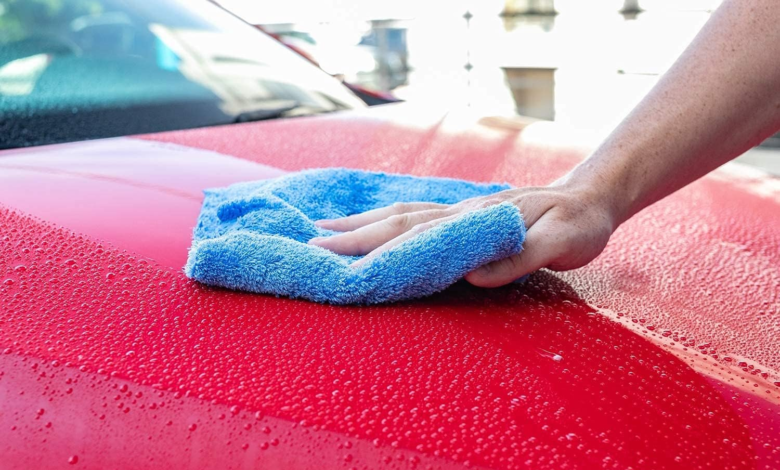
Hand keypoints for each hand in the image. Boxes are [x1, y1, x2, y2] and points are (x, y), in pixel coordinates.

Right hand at [308, 182, 619, 286]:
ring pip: (401, 215)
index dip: (373, 245)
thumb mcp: (562, 243)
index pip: (414, 235)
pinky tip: (373, 223)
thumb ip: (519, 258)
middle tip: (309, 244)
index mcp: (474, 222)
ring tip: (323, 228)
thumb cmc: (577, 224)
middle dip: (351, 234)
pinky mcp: (464, 216)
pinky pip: (416, 215)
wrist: (590, 195)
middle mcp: (459, 214)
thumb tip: (473, 275)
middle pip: (396, 221)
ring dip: (361, 223)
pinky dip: (386, 219)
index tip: (332, 253)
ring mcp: (460, 212)